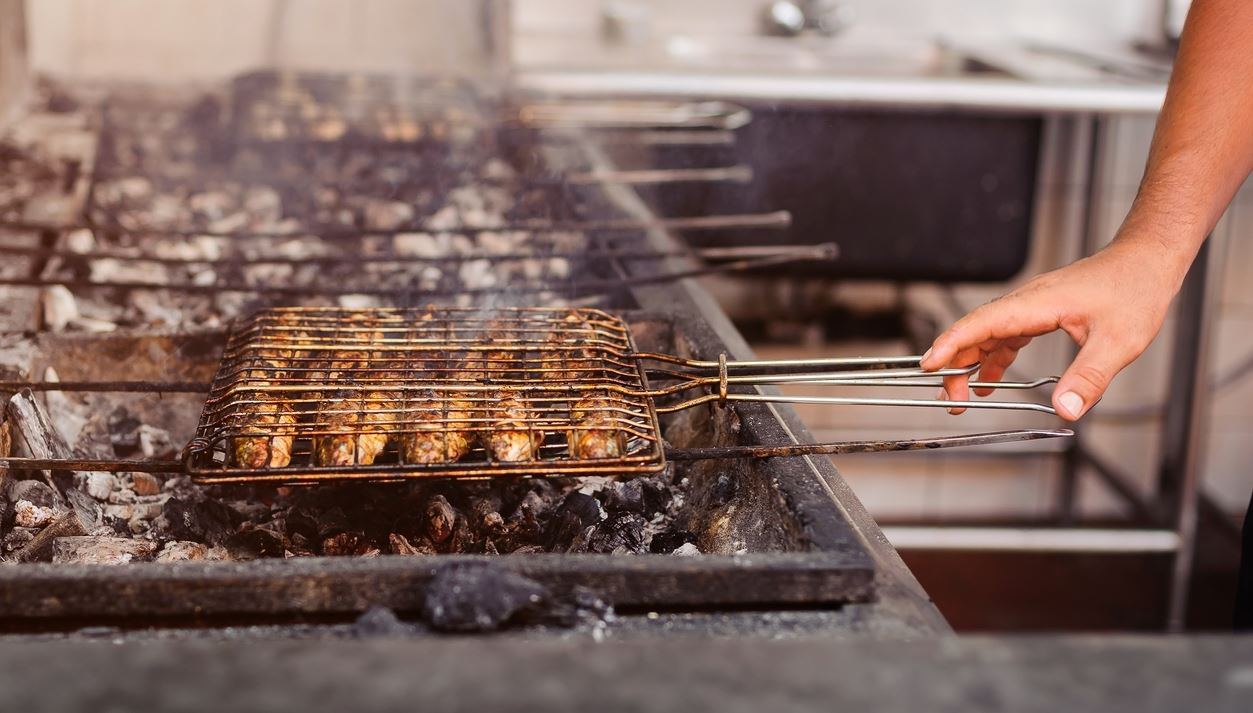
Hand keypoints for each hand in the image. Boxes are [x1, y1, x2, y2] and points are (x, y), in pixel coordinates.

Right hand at [919, 242, 1182, 419]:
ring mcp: (1032, 308)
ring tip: (962, 396)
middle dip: (954, 364)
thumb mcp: (1117, 341)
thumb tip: (1066, 411)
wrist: (1148, 260)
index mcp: (1035, 304)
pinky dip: (993, 359)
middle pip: (975, 332)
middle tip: (950, 399)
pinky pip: (1006, 337)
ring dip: (971, 363)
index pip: (979, 323)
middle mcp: (1026, 304)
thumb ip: (1088, 378)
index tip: (928, 365)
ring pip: (988, 335)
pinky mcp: (1041, 314)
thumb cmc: (1135, 288)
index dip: (950, 344)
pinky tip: (991, 380)